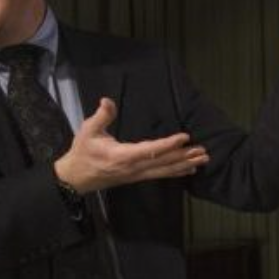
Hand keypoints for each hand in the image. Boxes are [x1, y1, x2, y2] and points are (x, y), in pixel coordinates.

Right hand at [53, 99, 209, 193]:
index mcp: (122, 156)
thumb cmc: (83, 152)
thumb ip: (101, 116)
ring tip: (203, 159)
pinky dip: (176, 172)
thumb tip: (107, 100)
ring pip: (165, 170)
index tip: (184, 137)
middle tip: (203, 150)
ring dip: (185, 164)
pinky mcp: (138, 177)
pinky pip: (160, 175)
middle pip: (163, 162)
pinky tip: (190, 170)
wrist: (76, 177)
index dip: (168, 144)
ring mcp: (137, 174)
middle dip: (184, 156)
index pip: (149, 150)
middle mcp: (133, 167)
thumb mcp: (87, 131)